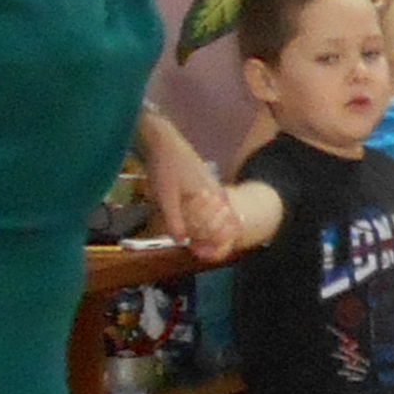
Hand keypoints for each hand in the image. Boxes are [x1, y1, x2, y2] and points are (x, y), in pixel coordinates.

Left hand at [143, 134, 241, 260]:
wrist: (162, 141)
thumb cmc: (166, 168)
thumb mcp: (166, 197)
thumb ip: (174, 221)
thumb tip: (181, 242)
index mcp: (214, 197)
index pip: (231, 226)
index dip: (220, 243)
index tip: (202, 252)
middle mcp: (218, 193)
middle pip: (226, 223)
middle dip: (212, 239)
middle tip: (195, 248)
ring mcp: (211, 187)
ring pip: (217, 215)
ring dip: (206, 228)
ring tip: (191, 237)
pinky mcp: (203, 184)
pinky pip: (209, 206)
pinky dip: (202, 217)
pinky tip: (188, 219)